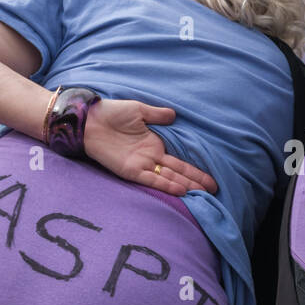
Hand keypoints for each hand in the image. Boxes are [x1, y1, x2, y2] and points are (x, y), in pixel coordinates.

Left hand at [82, 99, 217, 195]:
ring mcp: (141, 165)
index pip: (180, 161)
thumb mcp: (139, 110)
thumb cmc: (112, 113)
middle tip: (213, 191)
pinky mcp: (130, 170)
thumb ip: (157, 115)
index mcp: (154, 144)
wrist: (90, 120)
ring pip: (168, 178)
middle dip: (196, 181)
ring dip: (184, 185)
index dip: (195, 171)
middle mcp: (151, 157)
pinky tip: (180, 190)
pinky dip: (166, 185)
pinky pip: (151, 180)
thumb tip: (174, 115)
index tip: (210, 180)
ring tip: (201, 194)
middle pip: (178, 172)